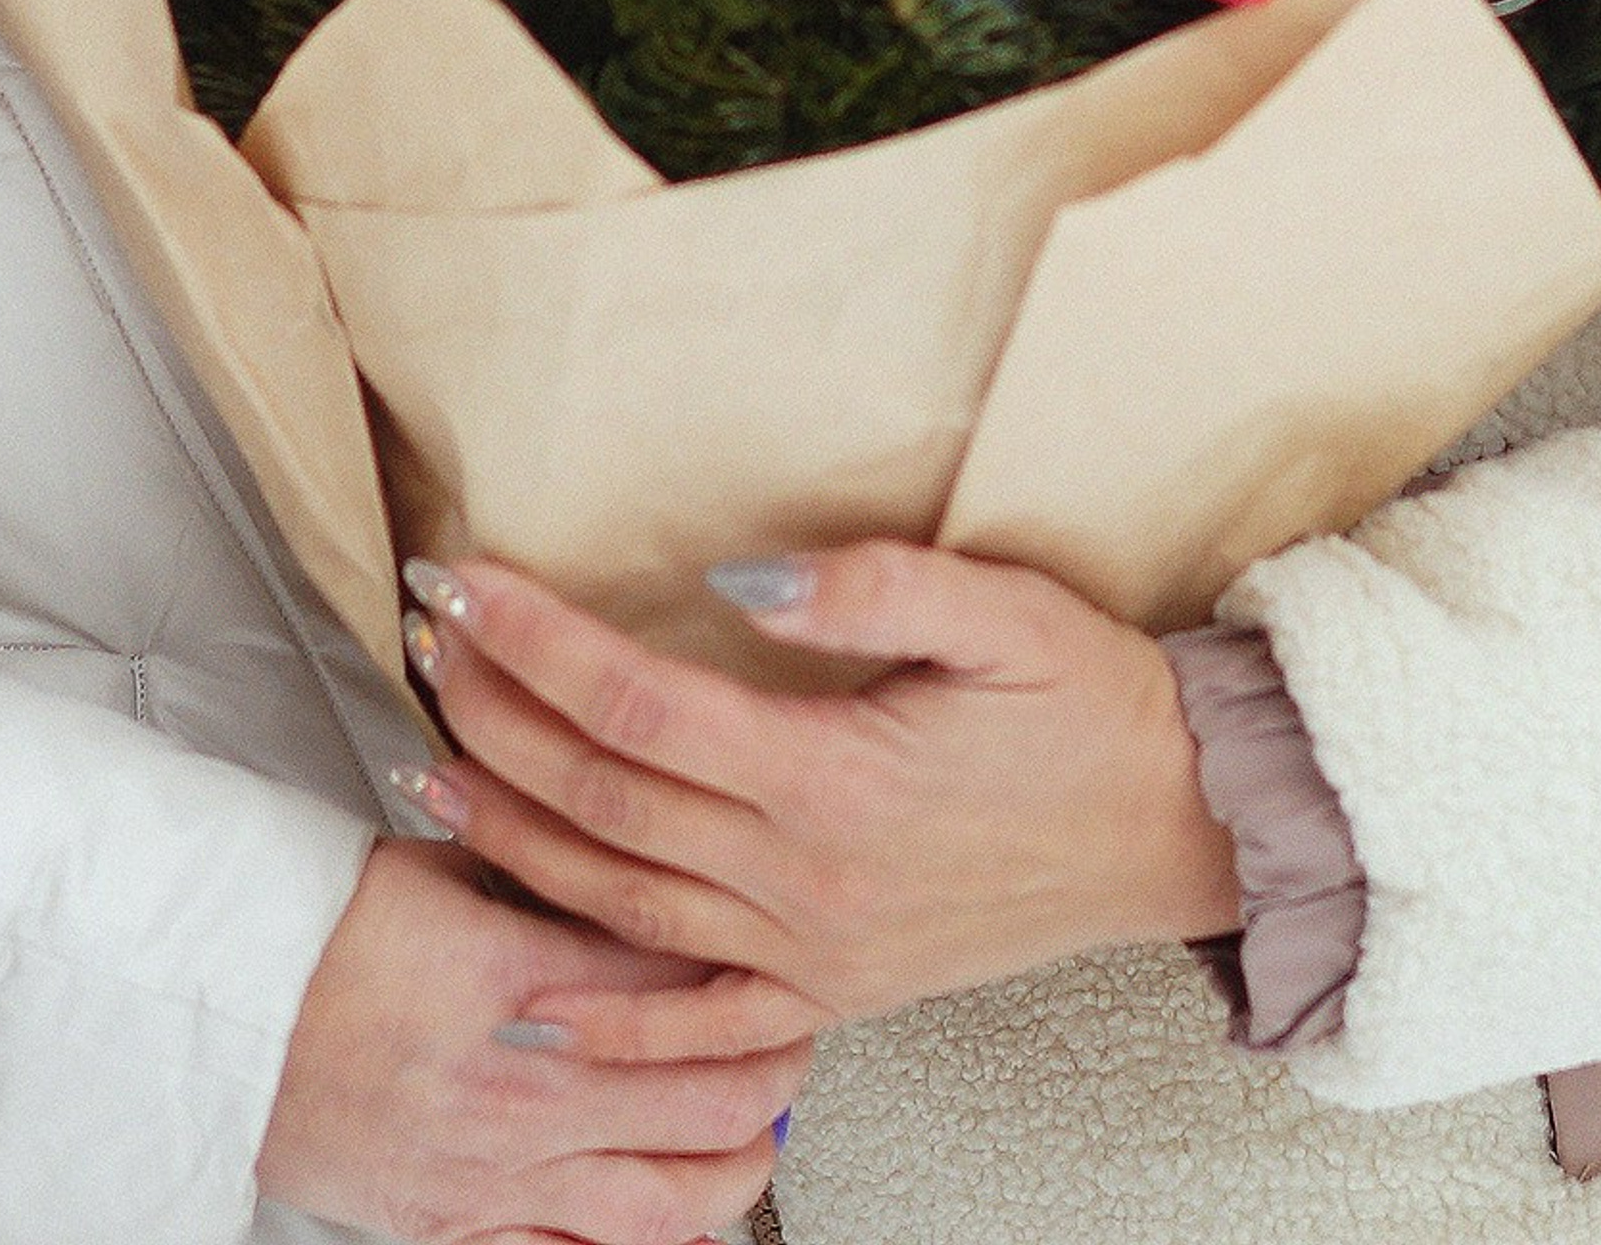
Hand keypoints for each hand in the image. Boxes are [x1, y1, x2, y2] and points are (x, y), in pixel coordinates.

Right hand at [256, 834, 809, 1242]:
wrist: (222, 1016)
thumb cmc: (327, 929)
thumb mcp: (453, 866)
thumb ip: (557, 874)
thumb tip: (654, 855)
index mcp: (511, 978)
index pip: (677, 970)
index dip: (744, 955)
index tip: (774, 934)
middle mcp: (513, 1087)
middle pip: (700, 1091)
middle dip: (774, 1063)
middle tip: (800, 1027)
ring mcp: (488, 1173)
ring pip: (664, 1201)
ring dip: (739, 1166)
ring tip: (766, 1128)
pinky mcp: (456, 1230)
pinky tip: (686, 1218)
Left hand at [404, 540, 1240, 1029]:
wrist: (1176, 824)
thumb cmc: (1091, 704)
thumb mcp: (996, 608)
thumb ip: (865, 587)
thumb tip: (734, 575)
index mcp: (831, 776)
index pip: (636, 700)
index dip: (535, 639)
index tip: (465, 579)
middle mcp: (803, 878)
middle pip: (604, 797)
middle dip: (494, 716)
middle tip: (423, 642)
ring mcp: (813, 950)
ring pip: (622, 902)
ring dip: (512, 838)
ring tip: (426, 773)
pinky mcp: (834, 992)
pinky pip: (698, 1024)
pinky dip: (605, 1022)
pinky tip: (529, 999)